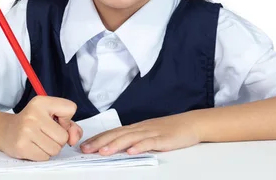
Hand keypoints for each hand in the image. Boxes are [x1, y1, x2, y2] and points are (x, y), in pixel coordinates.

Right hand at [0, 96, 82, 160]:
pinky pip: (45, 157)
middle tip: (46, 134)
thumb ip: (70, 125)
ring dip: (51, 148)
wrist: (6, 130)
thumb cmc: (33, 122)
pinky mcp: (22, 146)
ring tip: (40, 140)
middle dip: (59, 139)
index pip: (71, 108)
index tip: (55, 120)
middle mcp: (33, 115)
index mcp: (42, 102)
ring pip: (56, 149)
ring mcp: (26, 131)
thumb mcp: (52, 115)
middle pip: (63, 136)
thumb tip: (73, 138)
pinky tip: (34, 146)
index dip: (66, 119)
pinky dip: (42, 155)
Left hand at [80, 112, 199, 154]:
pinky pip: (150, 143)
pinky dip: (140, 146)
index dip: (98, 139)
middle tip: (85, 149)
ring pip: (130, 138)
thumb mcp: (148, 133)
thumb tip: (117, 147)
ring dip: (115, 145)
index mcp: (136, 128)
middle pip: (118, 134)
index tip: (84, 145)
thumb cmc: (169, 129)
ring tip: (103, 152)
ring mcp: (152, 133)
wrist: (191, 123)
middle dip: (100, 142)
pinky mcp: (164, 139)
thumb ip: (134, 139)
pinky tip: (131, 151)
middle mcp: (141, 128)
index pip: (113, 132)